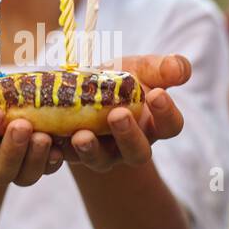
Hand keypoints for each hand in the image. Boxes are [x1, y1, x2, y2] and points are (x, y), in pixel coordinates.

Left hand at [59, 53, 188, 172]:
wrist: (79, 87)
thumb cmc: (117, 79)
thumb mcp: (140, 68)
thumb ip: (162, 68)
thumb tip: (179, 69)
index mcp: (153, 124)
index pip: (171, 126)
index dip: (167, 114)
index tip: (157, 94)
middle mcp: (130, 145)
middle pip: (138, 152)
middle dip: (129, 136)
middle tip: (118, 115)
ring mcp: (101, 153)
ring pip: (101, 161)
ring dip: (91, 150)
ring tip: (81, 134)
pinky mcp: (70, 154)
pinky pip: (64, 160)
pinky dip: (56, 152)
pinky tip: (49, 137)